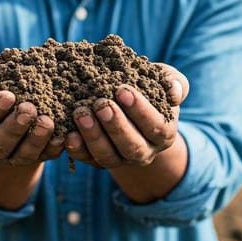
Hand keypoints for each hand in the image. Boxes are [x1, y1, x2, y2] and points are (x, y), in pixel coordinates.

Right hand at [0, 68, 64, 166]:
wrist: (7, 106)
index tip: (7, 95)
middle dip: (14, 127)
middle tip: (28, 109)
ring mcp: (12, 155)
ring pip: (22, 154)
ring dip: (35, 139)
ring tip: (47, 121)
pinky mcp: (35, 156)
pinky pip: (44, 157)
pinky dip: (53, 148)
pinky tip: (62, 136)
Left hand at [65, 63, 188, 168]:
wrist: (128, 103)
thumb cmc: (148, 87)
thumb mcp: (163, 80)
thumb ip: (173, 82)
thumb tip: (174, 92)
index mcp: (163, 133)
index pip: (155, 126)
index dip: (139, 110)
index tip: (122, 90)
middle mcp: (144, 152)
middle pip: (131, 146)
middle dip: (115, 125)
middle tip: (101, 104)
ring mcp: (120, 159)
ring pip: (108, 156)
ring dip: (93, 136)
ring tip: (81, 112)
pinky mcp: (97, 160)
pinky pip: (87, 159)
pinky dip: (77, 149)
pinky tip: (68, 133)